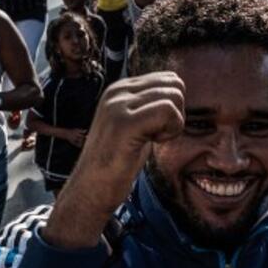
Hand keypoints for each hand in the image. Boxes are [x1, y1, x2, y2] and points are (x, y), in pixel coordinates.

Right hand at [50, 74, 185, 241]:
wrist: (91, 189)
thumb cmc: (117, 163)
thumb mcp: (135, 125)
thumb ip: (149, 106)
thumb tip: (177, 93)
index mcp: (119, 88)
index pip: (168, 78)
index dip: (173, 105)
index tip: (155, 127)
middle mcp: (117, 91)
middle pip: (174, 85)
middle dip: (176, 112)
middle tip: (157, 134)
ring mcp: (118, 105)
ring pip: (173, 96)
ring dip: (174, 124)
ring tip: (152, 139)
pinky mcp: (124, 123)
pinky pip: (167, 111)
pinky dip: (170, 130)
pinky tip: (153, 142)